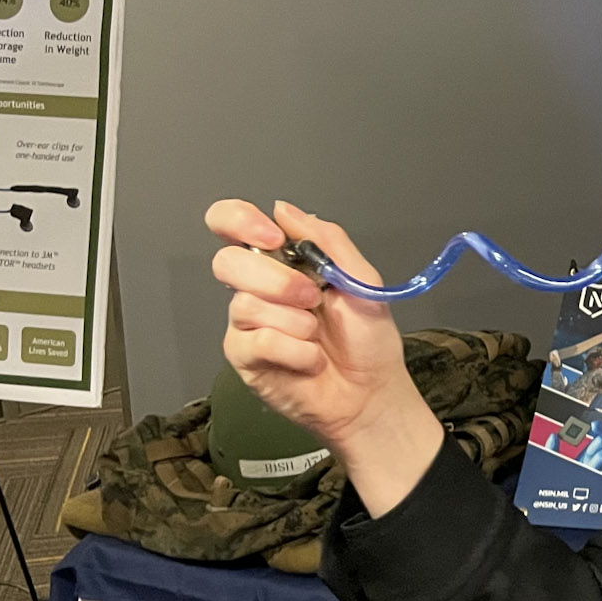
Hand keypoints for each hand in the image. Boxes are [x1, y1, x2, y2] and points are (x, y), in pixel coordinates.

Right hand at [208, 199, 442, 513]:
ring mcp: (247, 323)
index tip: (272, 238)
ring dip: (295, 322)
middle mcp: (257, 288)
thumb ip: (328, 241)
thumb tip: (284, 208)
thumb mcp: (362, 281)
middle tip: (313, 299)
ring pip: (246, 305)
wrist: (373, 392)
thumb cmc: (369, 340)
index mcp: (283, 262)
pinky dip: (293, 350)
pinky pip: (256, 342)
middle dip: (276, 281)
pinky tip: (310, 360)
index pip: (232, 224)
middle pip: (228, 262)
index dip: (238, 221)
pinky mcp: (245, 357)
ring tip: (318, 337)